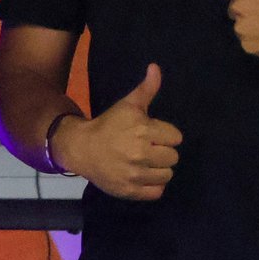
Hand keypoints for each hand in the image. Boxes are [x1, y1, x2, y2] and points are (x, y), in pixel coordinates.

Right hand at [51, 63, 185, 201]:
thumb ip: (147, 89)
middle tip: (148, 148)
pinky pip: (157, 192)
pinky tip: (142, 176)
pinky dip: (152, 186)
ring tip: (145, 162)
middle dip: (163, 152)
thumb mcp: (128, 105)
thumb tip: (156, 67)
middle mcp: (141, 153)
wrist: (82, 149)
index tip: (153, 134)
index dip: (165, 135)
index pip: (176, 137)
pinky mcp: (130, 191)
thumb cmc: (109, 125)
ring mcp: (135, 174)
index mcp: (143, 130)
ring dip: (159, 169)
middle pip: (173, 157)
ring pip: (167, 175)